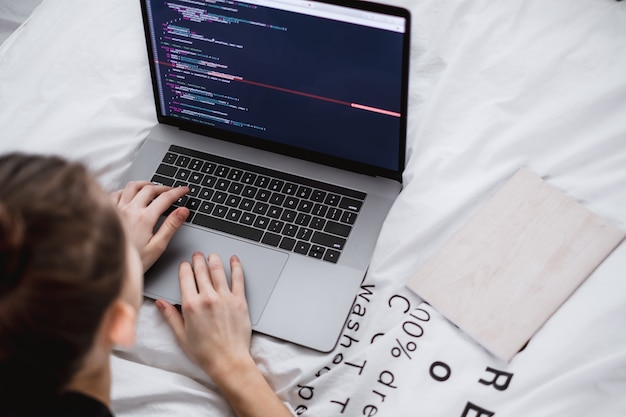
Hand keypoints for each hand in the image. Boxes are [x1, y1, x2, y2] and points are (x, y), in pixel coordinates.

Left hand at [111, 181, 188, 271]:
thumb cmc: (133, 261)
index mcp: (144, 218)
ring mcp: (117, 209)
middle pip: (149, 189)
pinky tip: (130, 195)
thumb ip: (171, 226)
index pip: (165, 198)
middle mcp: (129, 210)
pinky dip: (126, 190)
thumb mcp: (158, 246)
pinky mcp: (107, 212)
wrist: (108, 268)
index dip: (177, 192)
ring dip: (145, 184)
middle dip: (163, 187)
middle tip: (172, 190)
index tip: (184, 190)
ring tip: (153, 187)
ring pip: (132, 186)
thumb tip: (183, 211)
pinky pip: (116, 193)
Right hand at [157, 254, 293, 416]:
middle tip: (198, 255)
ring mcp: (225, 298)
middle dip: (198, 260)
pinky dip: (236, 267)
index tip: (185, 265)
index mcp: (191, 305)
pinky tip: (234, 260)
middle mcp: (207, 298)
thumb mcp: (181, 336)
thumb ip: (170, 316)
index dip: (184, 268)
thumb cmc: (205, 353)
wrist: (228, 361)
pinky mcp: (240, 301)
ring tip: (212, 255)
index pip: (186, 277)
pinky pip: (238, 279)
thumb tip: (160, 303)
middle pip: (201, 271)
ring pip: (218, 271)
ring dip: (214, 260)